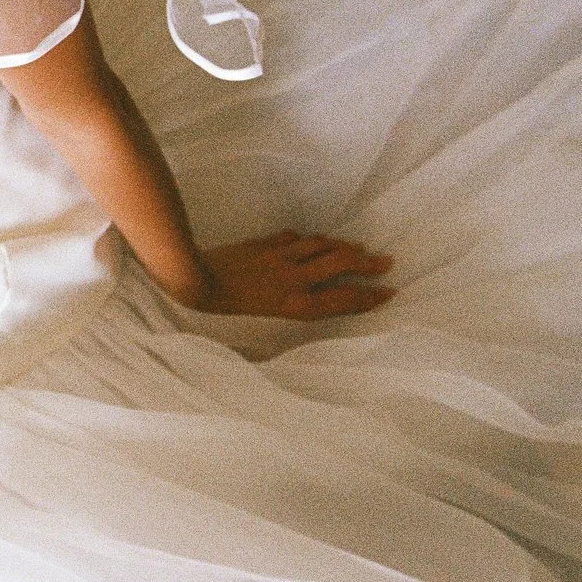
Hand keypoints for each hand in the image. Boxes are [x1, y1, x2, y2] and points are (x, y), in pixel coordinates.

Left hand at [169, 231, 394, 320]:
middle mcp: (294, 279)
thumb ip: (279, 333)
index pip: (343, 299)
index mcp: (295, 306)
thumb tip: (291, 343)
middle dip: (366, 262)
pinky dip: (308, 238)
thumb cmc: (219, 319)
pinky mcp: (262, 245)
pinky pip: (293, 238)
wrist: (191, 281)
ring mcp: (279, 258)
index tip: (389, 294)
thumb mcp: (254, 336)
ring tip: (358, 246)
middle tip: (386, 261)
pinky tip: (313, 239)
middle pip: (340, 263)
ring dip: (342, 244)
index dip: (369, 296)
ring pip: (321, 245)